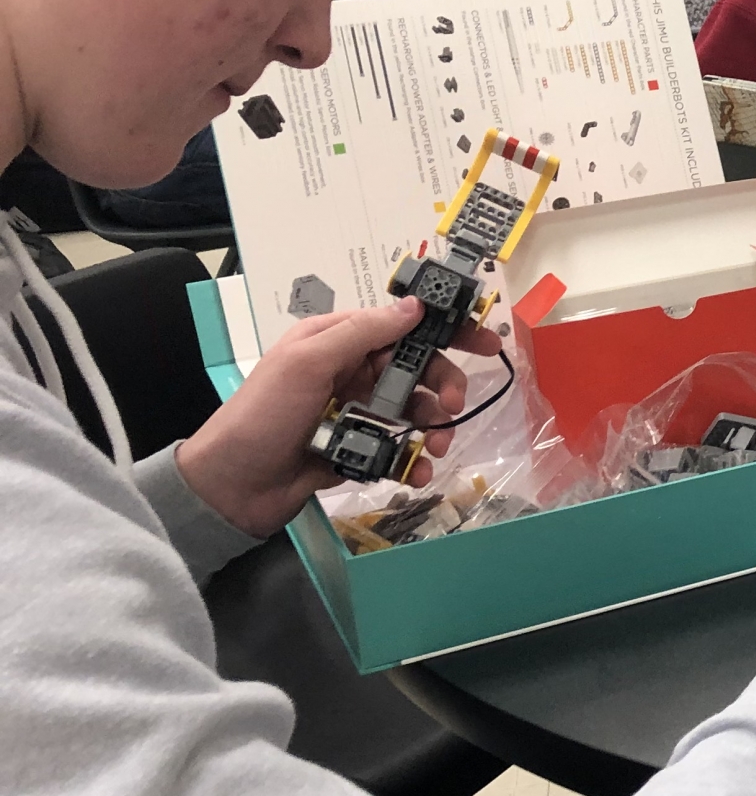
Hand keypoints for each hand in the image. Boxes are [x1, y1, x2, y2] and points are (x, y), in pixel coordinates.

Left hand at [175, 297, 493, 538]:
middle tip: (454, 406)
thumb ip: (362, 332)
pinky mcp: (358, 448)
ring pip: (413, 410)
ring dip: (433, 426)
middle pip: (417, 368)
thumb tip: (413, 307)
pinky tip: (416, 471)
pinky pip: (398, 447)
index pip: (401, 324)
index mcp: (337, 341)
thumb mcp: (307, 362)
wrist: (230, 487)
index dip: (445, 328)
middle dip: (443, 385)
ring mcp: (355, 411)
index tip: (485, 341)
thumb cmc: (263, 415)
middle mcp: (350, 371)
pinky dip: (413, 459)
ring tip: (434, 447)